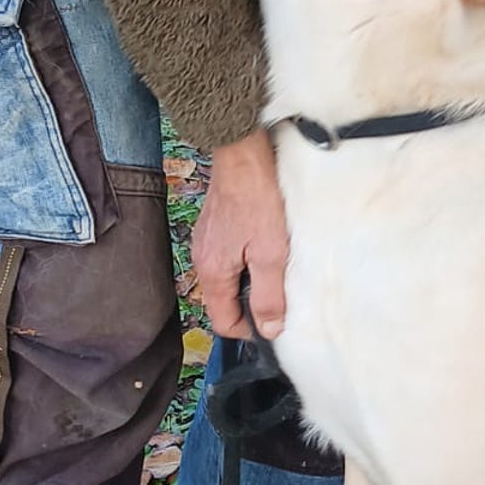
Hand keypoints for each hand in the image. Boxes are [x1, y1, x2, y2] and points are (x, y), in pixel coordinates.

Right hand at [192, 129, 287, 337]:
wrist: (242, 153)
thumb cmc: (257, 199)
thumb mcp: (271, 254)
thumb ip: (268, 295)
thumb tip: (268, 329)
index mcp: (212, 273)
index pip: (222, 322)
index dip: (249, 330)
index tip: (274, 322)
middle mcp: (203, 260)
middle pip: (225, 300)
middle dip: (251, 303)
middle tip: (281, 290)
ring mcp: (207, 241)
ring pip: (229, 277)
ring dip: (252, 278)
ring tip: (277, 263)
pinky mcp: (216, 225)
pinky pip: (231, 255)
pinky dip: (248, 257)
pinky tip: (267, 242)